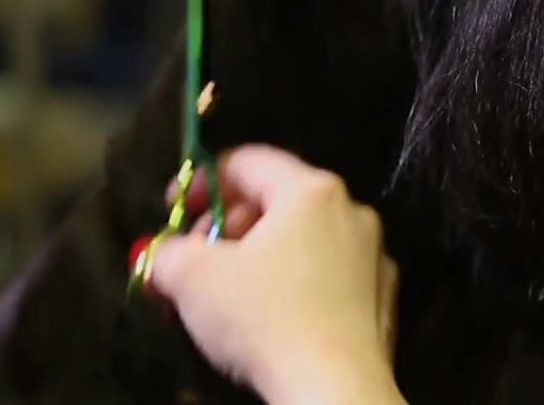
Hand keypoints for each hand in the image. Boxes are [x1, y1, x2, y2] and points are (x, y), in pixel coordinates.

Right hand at [149, 146, 403, 404]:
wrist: (334, 389)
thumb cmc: (264, 317)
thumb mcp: (192, 279)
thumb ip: (166, 252)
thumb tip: (162, 255)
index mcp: (311, 190)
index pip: (247, 161)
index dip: (201, 181)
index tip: (172, 210)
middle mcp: (351, 211)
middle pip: (276, 199)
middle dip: (227, 225)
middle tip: (195, 258)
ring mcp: (373, 256)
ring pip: (303, 240)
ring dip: (259, 256)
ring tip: (226, 293)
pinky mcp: (381, 300)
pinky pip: (327, 276)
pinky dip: (294, 284)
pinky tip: (270, 319)